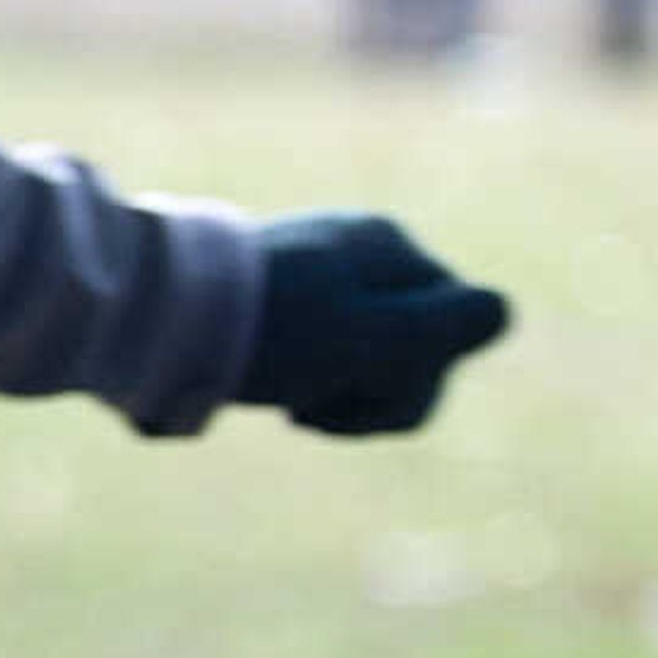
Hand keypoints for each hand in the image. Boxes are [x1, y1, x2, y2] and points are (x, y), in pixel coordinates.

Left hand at [236, 212, 510, 434]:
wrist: (156, 317)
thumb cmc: (267, 331)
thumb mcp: (365, 337)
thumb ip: (439, 330)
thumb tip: (502, 311)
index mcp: (391, 250)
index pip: (455, 332)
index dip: (414, 384)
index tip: (354, 386)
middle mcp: (363, 250)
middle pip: (411, 346)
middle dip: (371, 395)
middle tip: (308, 407)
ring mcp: (323, 272)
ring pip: (365, 356)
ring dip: (334, 393)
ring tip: (282, 395)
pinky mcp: (282, 299)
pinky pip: (322, 352)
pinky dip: (303, 379)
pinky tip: (268, 386)